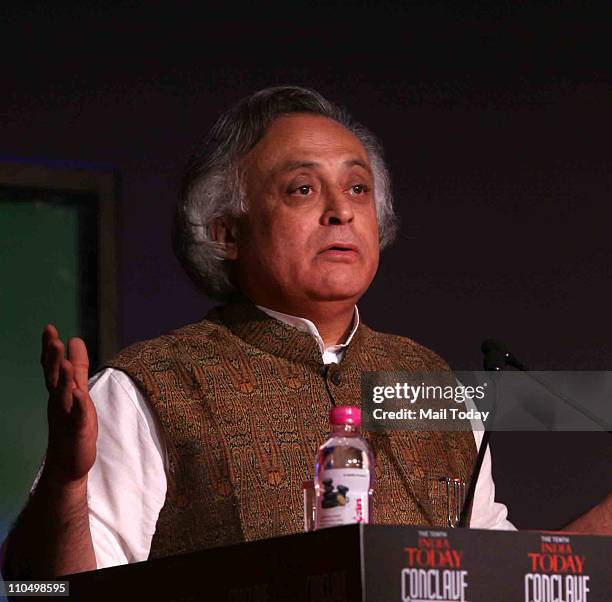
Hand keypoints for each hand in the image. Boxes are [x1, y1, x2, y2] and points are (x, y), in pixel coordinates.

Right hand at [40, 324, 97, 487]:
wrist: (68, 462)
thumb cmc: (72, 423)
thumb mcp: (77, 389)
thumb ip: (78, 366)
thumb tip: (75, 339)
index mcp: (60, 391)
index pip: (53, 367)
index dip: (50, 349)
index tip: (49, 328)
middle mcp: (60, 402)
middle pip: (55, 378)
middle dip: (54, 360)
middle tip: (53, 340)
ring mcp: (67, 417)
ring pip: (64, 396)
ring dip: (65, 380)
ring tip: (66, 363)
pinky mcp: (78, 431)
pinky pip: (77, 417)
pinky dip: (78, 406)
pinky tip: (80, 395)